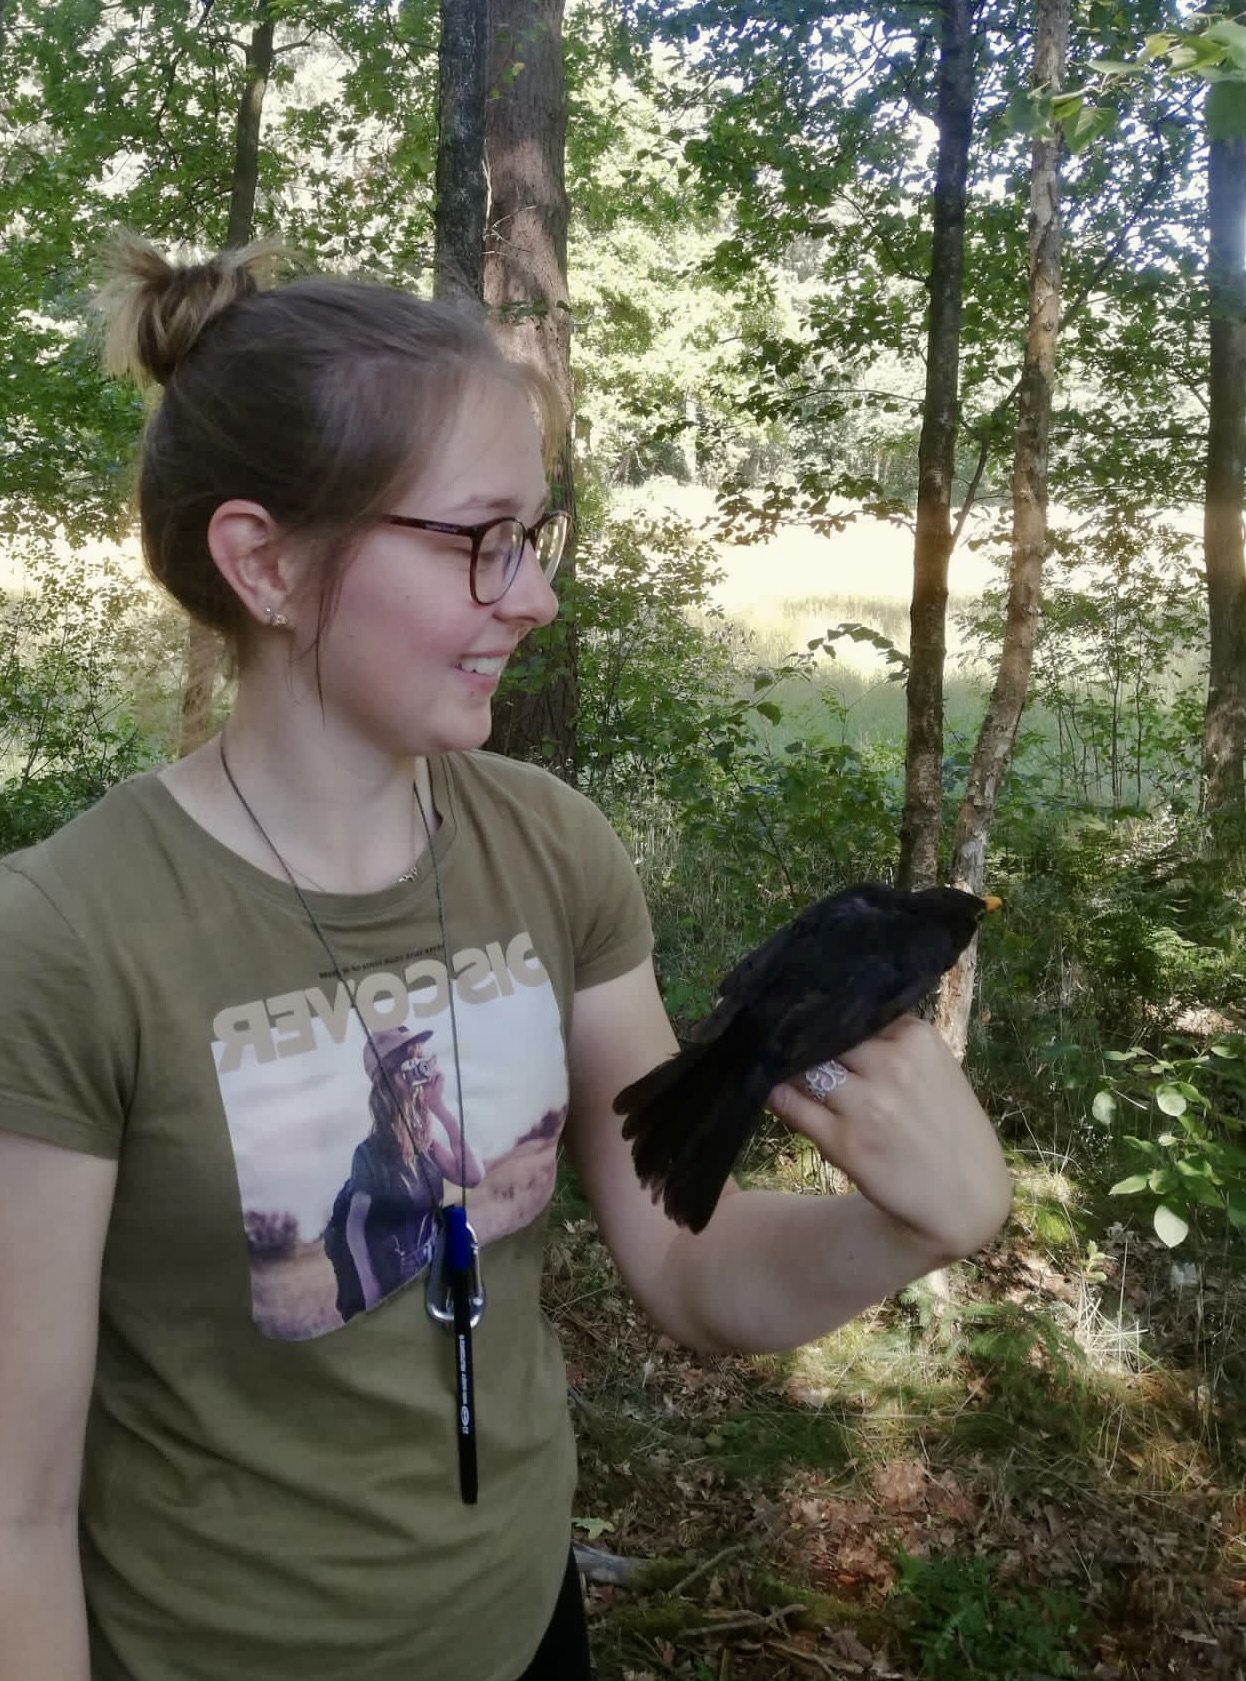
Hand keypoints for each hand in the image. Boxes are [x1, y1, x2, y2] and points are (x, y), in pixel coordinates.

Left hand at [768, 1015, 1010, 1259]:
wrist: (965, 1198)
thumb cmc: (947, 1128)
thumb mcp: (935, 1069)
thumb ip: (891, 1042)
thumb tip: (830, 1020)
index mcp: (916, 1039)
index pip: (853, 1012)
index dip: (829, 1018)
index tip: (811, 1019)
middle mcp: (891, 1066)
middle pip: (824, 1036)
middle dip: (805, 1041)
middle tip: (785, 1042)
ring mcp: (867, 1105)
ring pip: (803, 1068)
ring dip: (787, 1068)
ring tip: (779, 1068)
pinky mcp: (845, 1143)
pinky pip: (791, 1106)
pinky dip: (778, 1096)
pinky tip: (774, 1093)